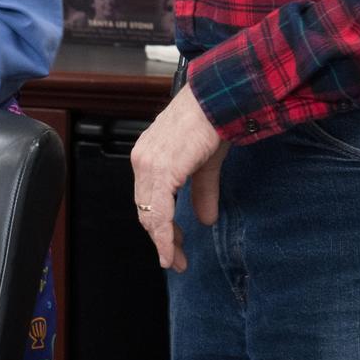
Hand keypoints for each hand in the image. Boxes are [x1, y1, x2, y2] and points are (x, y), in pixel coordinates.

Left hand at [130, 84, 227, 271]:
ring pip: (150, 214)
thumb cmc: (210, 121)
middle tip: (176, 260)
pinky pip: (159, 211)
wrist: (216, 99)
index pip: (147, 200)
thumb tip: (206, 220)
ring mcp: (149, 164)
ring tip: (176, 260)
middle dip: (161, 238)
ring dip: (163, 241)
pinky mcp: (161, 169)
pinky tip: (172, 250)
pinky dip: (165, 235)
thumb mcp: (204, 163)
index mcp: (148, 156)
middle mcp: (143, 160)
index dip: (159, 226)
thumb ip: (202, 191)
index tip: (172, 247)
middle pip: (145, 210)